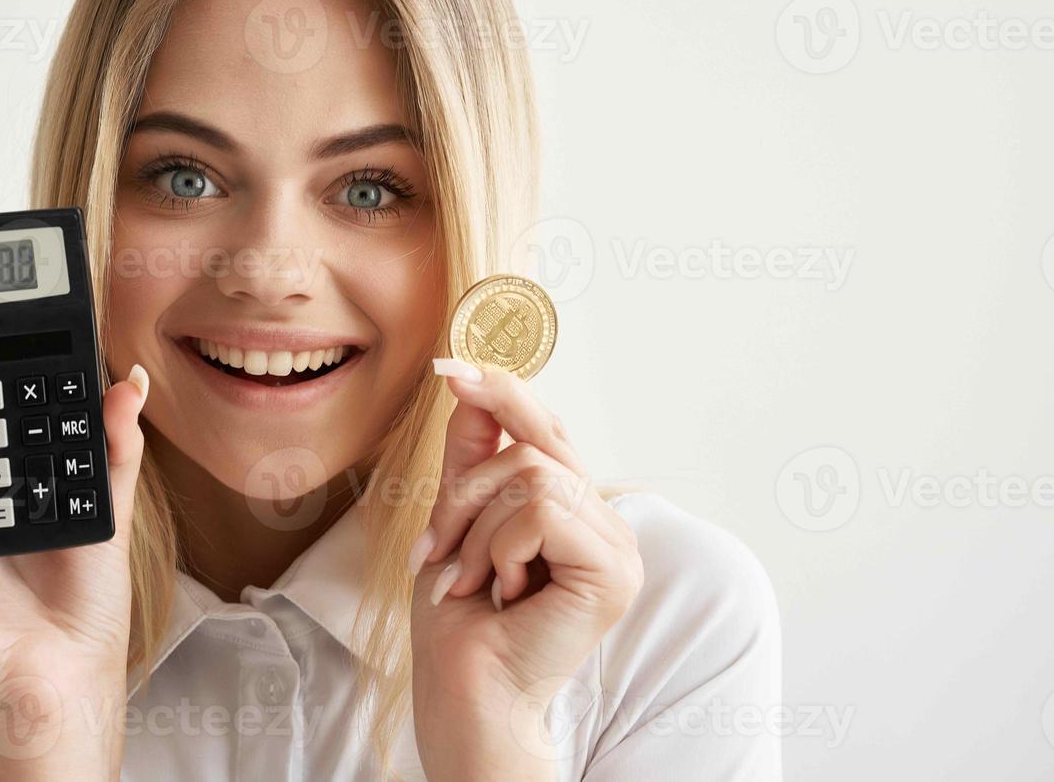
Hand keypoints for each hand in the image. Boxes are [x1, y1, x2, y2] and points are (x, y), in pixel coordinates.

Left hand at [407, 358, 643, 780]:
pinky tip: (505, 592)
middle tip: (436, 547)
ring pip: (533, 475)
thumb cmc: (460, 617)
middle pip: (534, 445)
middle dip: (467, 491)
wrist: (465, 688)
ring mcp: (617, 544)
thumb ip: (472, 455)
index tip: (448, 365)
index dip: (502, 391)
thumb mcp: (456, 519)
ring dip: (478, 530)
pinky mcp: (613, 568)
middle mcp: (605, 520)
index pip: (544, 429)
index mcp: (574, 508)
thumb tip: (469, 382)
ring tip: (474, 582)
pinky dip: (501, 548)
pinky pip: (541, 510)